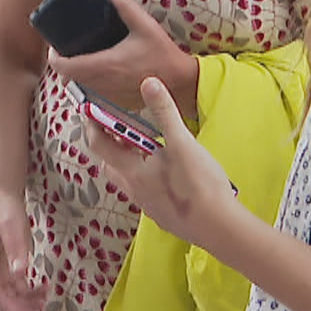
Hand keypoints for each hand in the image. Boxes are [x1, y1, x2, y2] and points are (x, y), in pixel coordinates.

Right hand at [0, 194, 46, 310]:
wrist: (4, 198)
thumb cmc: (6, 210)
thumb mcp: (12, 226)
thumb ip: (16, 248)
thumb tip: (20, 272)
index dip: (11, 306)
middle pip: (0, 297)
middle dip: (18, 309)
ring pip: (8, 294)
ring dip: (25, 302)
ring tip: (44, 303)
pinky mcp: (6, 267)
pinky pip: (16, 287)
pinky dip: (28, 292)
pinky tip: (43, 289)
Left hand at [46, 0, 198, 120]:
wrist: (181, 81)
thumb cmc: (162, 54)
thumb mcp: (143, 24)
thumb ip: (122, 4)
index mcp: (104, 64)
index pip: (64, 68)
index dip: (53, 58)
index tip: (56, 47)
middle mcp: (103, 83)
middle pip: (67, 78)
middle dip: (64, 63)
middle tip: (68, 49)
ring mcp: (109, 95)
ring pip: (80, 87)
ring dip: (76, 74)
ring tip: (82, 57)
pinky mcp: (116, 102)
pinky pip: (94, 95)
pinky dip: (90, 84)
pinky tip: (100, 71)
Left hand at [85, 77, 243, 249]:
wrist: (220, 228)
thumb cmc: (197, 185)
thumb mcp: (181, 142)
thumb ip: (164, 112)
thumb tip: (149, 83)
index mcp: (130, 171)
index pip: (98, 144)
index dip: (93, 125)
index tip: (91, 111)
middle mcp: (133, 190)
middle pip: (111, 164)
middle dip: (111, 145)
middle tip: (121, 128)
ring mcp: (149, 206)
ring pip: (129, 180)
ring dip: (132, 162)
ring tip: (148, 148)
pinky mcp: (164, 215)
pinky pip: (147, 192)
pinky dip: (149, 178)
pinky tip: (169, 173)